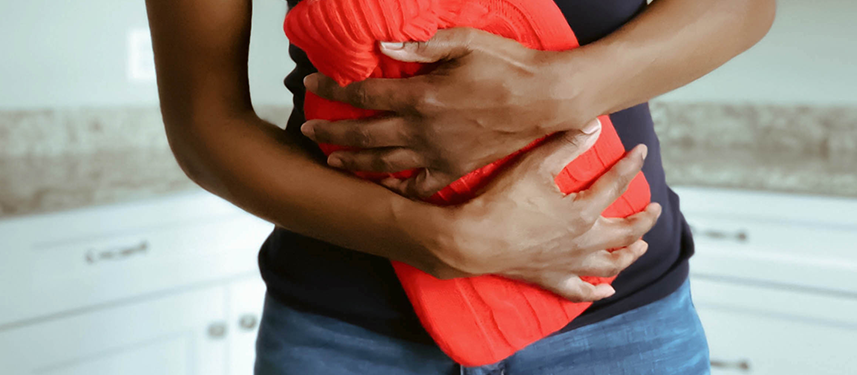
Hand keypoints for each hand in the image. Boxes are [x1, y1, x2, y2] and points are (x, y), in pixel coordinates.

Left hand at [302, 28, 595, 197]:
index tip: (312, 83)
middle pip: (363, 132)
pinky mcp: (457, 169)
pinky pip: (419, 186)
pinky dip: (396, 188)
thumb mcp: (464, 43)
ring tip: (331, 157)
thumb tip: (383, 47)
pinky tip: (381, 186)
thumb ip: (420, 46)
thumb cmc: (509, 66)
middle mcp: (424, 130)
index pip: (363, 93)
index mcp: (422, 96)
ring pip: (383, 162)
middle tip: (308, 127)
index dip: (332, 88)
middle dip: (330, 129)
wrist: (548, 99)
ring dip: (353, 159)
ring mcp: (439, 154)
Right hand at [428, 123, 660, 301]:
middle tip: (655, 209)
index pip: (617, 183)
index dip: (631, 165)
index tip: (641, 152)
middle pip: (626, 231)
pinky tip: (608, 291)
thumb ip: (567, 145)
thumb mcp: (535, 165)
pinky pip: (581, 291)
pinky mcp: (552, 279)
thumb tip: (594, 127)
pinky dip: (597, 292)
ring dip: (630, 254)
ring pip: (611, 263)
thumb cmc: (503, 201)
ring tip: (640, 246)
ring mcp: (570, 263)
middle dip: (644, 219)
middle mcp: (584, 241)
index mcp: (584, 211)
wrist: (475, 241)